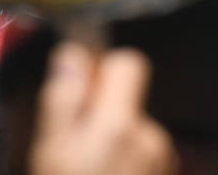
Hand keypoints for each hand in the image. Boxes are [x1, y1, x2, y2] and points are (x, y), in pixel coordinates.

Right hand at [29, 41, 177, 174]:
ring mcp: (161, 155)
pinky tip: (107, 170)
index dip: (101, 69)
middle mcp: (149, 136)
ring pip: (133, 124)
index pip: (127, 62)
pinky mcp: (166, 169)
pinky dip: (126, 156)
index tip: (82, 90)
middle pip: (128, 95)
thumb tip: (71, 53)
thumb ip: (63, 100)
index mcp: (119, 125)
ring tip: (90, 164)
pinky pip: (144, 148)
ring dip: (114, 137)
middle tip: (76, 142)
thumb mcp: (51, 150)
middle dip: (103, 109)